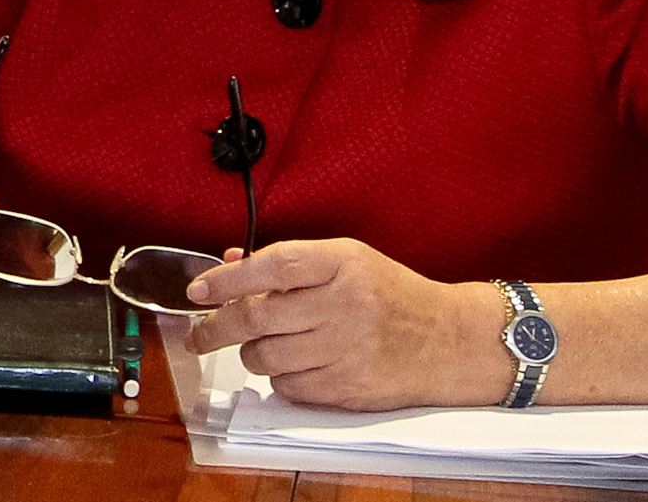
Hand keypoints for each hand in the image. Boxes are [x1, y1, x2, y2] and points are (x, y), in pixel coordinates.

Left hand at [186, 237, 504, 409]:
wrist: (449, 341)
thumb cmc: (392, 296)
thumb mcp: (348, 261)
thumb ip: (290, 264)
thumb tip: (230, 266)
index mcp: (342, 263)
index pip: (272, 266)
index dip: (227, 279)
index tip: (198, 290)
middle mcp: (344, 305)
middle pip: (258, 317)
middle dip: (216, 327)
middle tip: (198, 334)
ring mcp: (347, 349)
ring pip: (266, 356)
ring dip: (250, 353)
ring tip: (261, 345)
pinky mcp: (348, 387)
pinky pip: (289, 386)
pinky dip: (280, 378)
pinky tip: (294, 364)